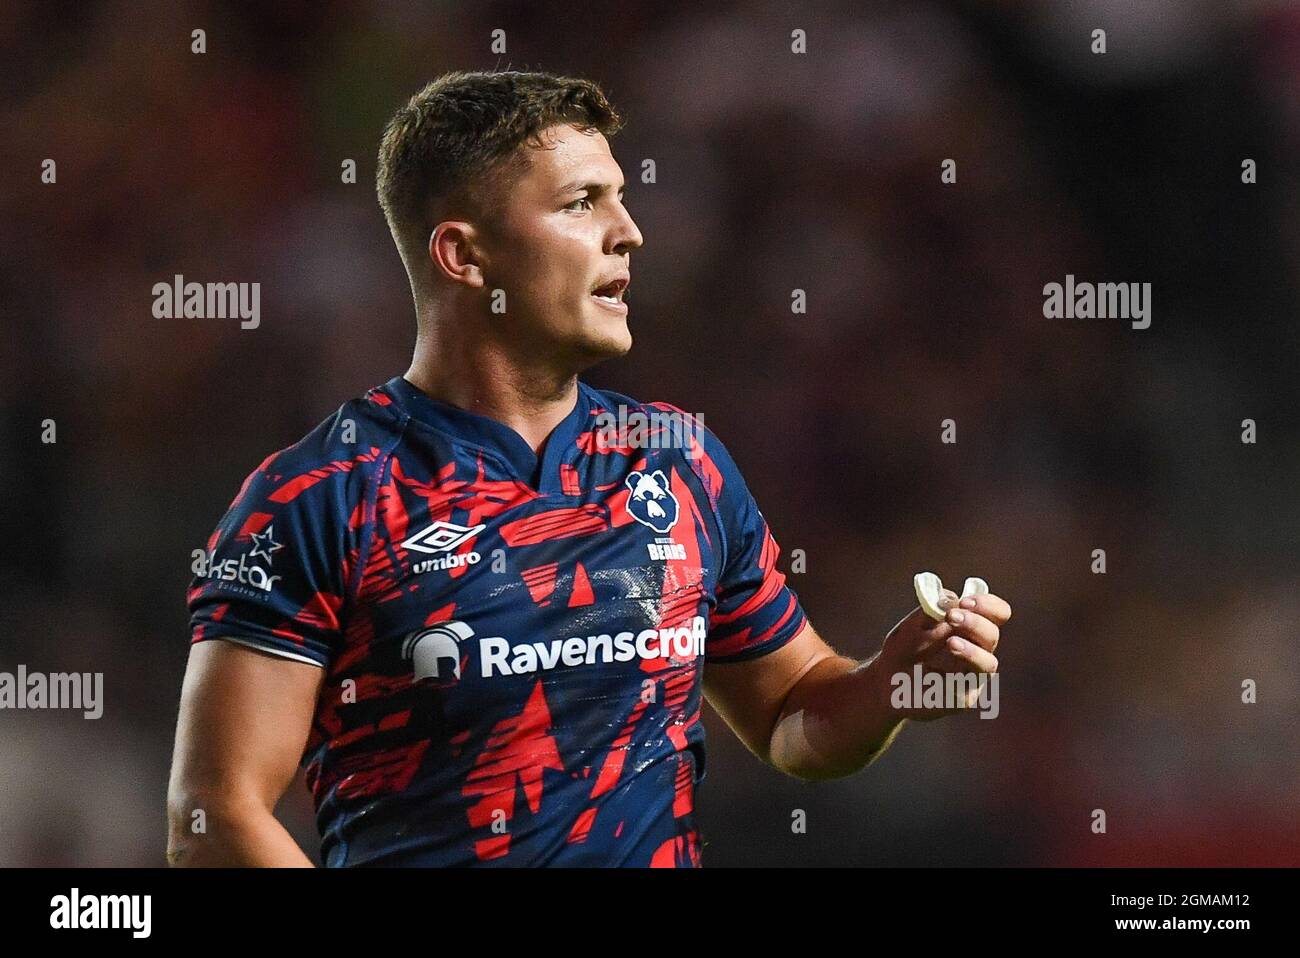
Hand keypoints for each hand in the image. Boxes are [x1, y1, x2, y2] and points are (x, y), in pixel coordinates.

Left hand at [872, 588, 1011, 721]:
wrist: (885, 681)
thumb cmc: (904, 650)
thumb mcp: (912, 625)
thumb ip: (931, 611)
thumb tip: (951, 598)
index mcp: (970, 628)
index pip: (997, 613)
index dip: (987, 605)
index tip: (965, 601)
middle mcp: (977, 651)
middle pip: (992, 635)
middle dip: (975, 623)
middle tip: (952, 617)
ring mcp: (972, 676)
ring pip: (989, 663)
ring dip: (972, 650)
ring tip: (951, 643)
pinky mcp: (963, 698)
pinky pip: (969, 688)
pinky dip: (954, 676)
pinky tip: (935, 670)